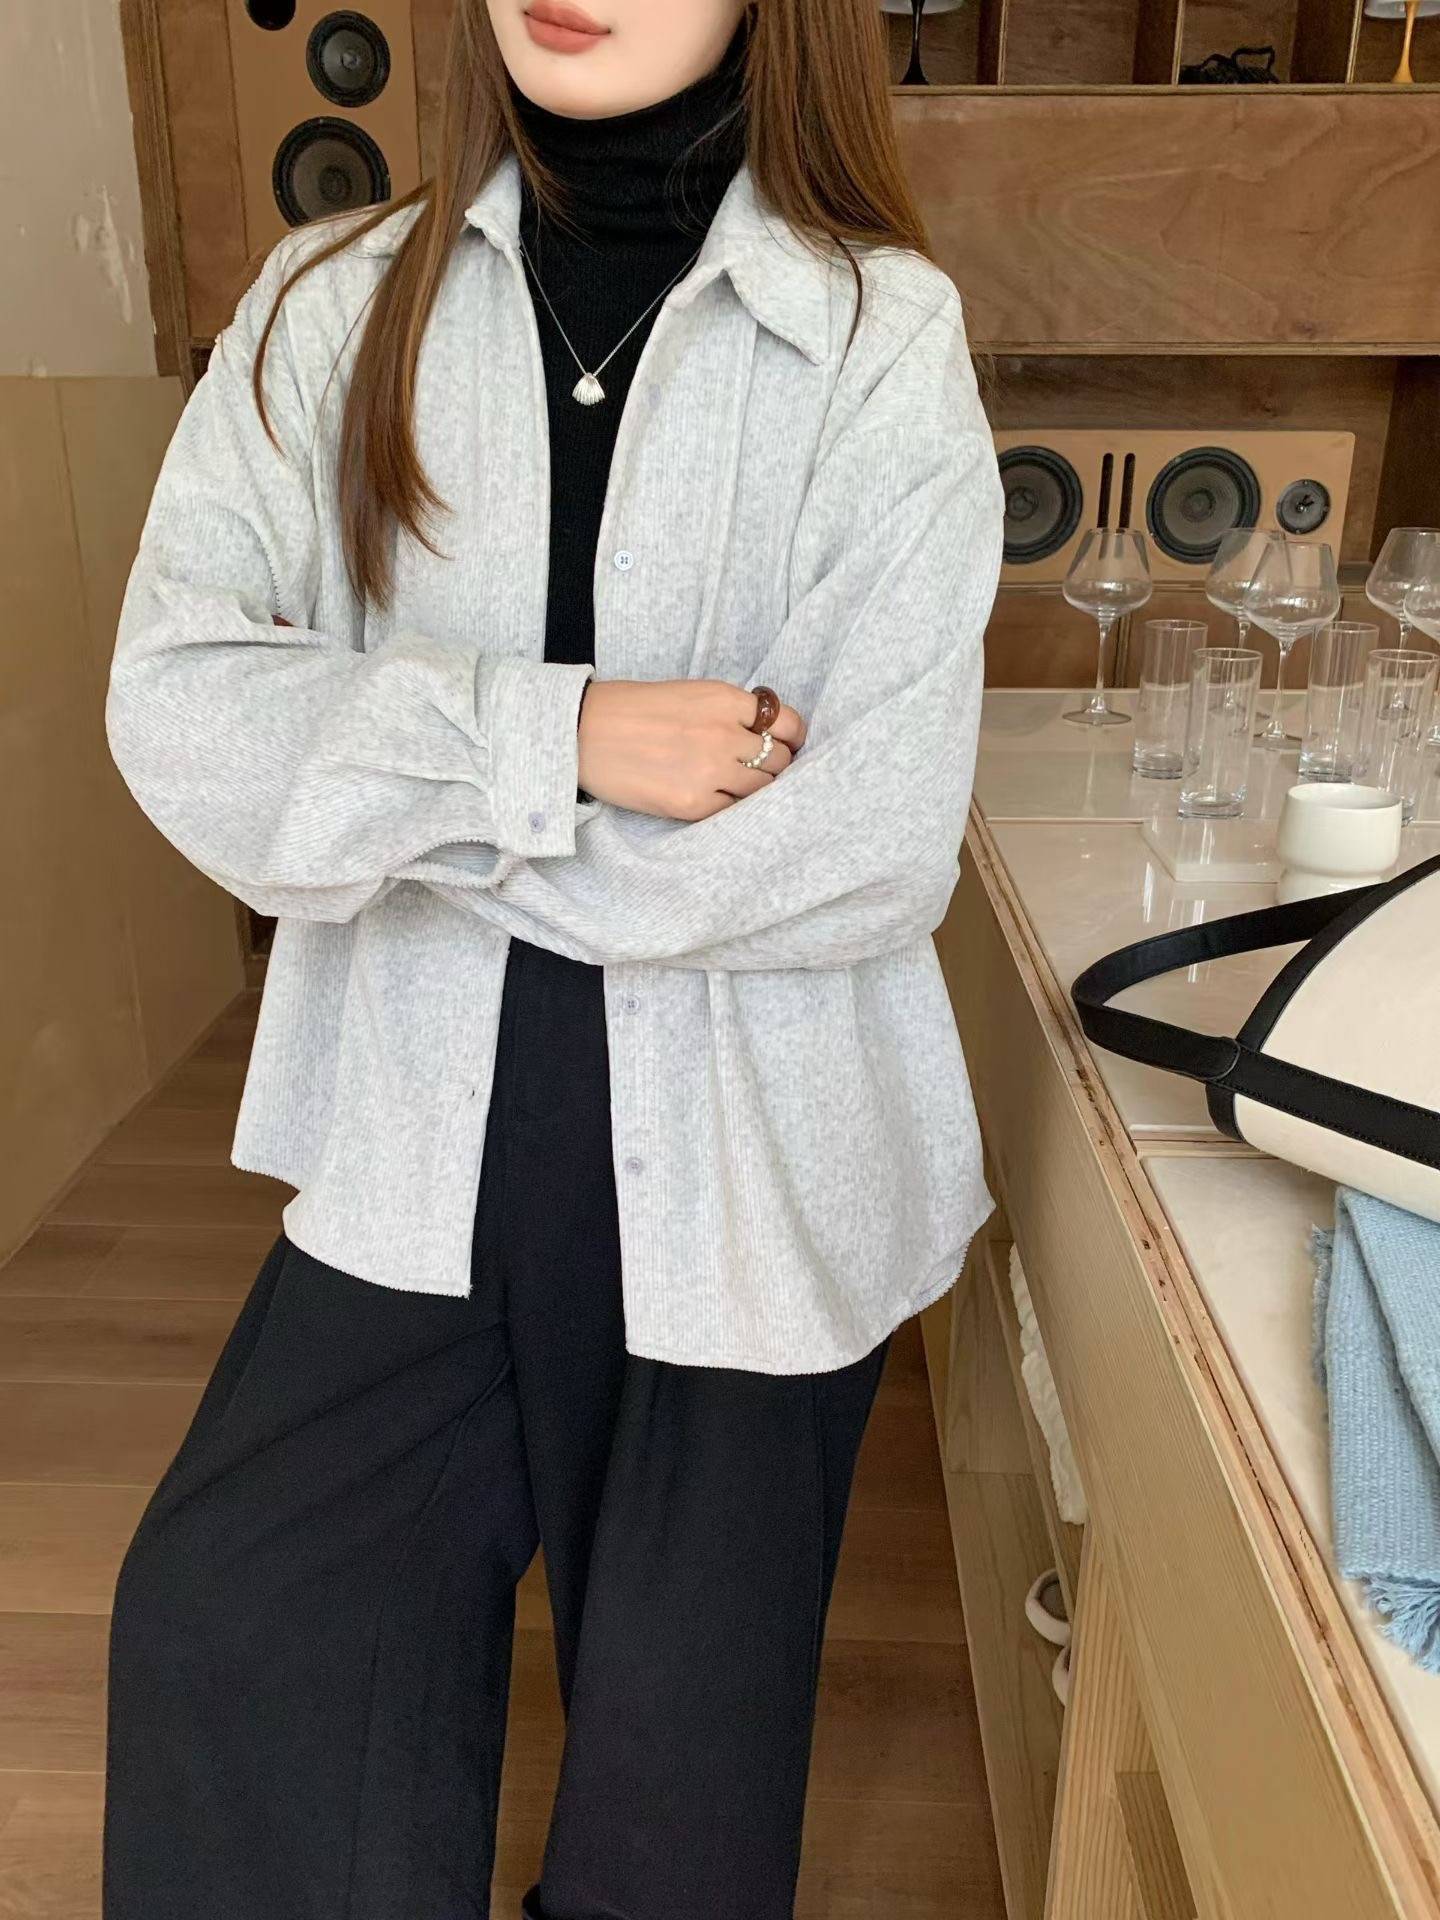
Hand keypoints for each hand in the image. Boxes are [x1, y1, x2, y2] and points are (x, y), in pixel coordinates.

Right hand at [577, 679, 806, 822]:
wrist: (583, 733)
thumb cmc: (632, 710)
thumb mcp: (689, 693)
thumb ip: (728, 711)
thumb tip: (763, 734)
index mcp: (725, 700)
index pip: (788, 723)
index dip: (792, 737)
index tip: (788, 745)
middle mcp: (724, 734)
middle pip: (779, 760)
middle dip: (774, 765)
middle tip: (760, 770)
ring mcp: (710, 772)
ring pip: (763, 789)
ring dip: (756, 789)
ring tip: (736, 786)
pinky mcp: (693, 804)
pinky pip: (733, 810)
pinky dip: (731, 806)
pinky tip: (716, 799)